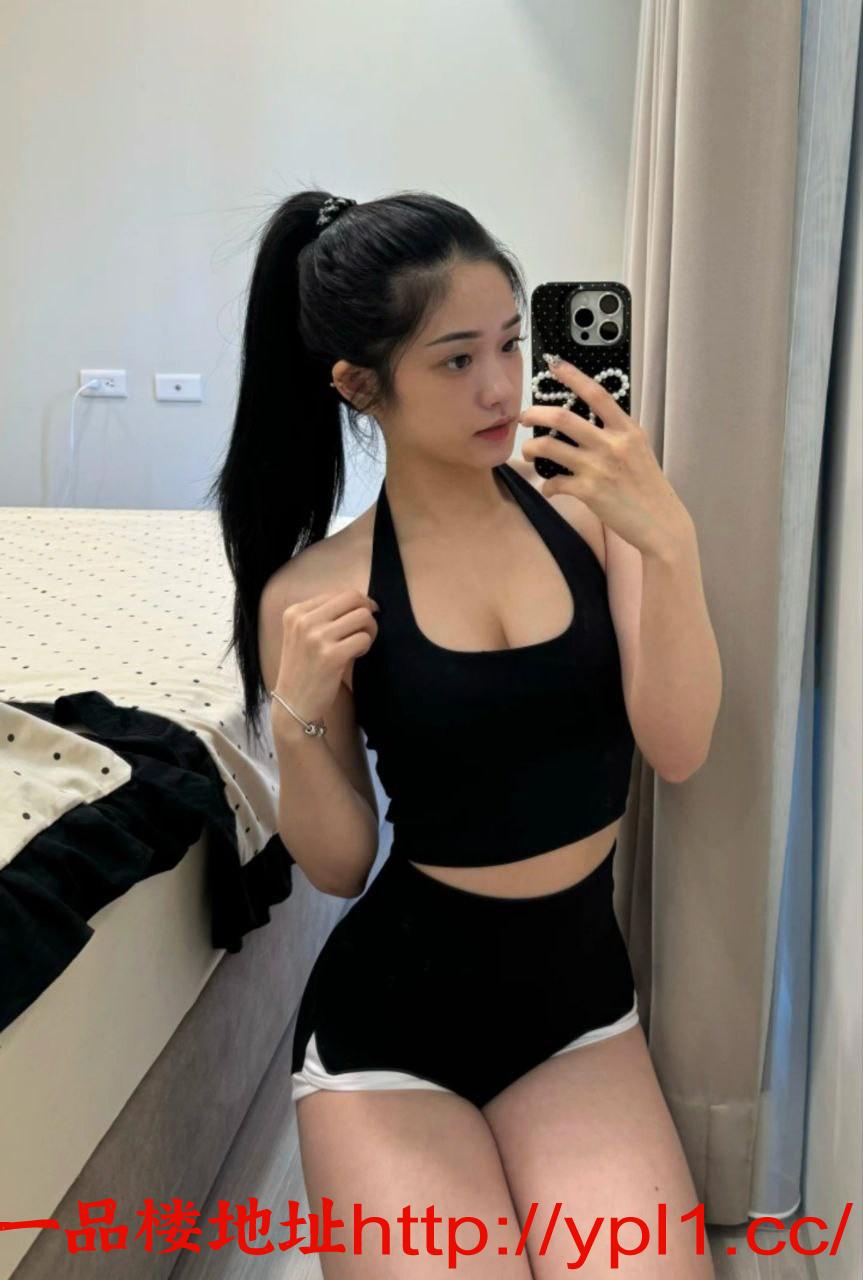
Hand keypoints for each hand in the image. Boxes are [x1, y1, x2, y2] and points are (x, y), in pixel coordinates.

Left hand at [518, 358, 691, 556]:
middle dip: (535, 413)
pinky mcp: (590, 492)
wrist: (661, 523)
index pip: (596, 394)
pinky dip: (547, 485)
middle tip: (524, 416)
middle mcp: (612, 444)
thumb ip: (616, 433)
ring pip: (550, 448)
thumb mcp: (639, 450)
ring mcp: (599, 468)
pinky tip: (550, 488)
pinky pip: (554, 482)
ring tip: (528, 452)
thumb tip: (590, 422)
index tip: (554, 364)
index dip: (572, 376)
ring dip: (531, 448)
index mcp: (627, 430)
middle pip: (562, 418)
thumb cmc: (648, 487)